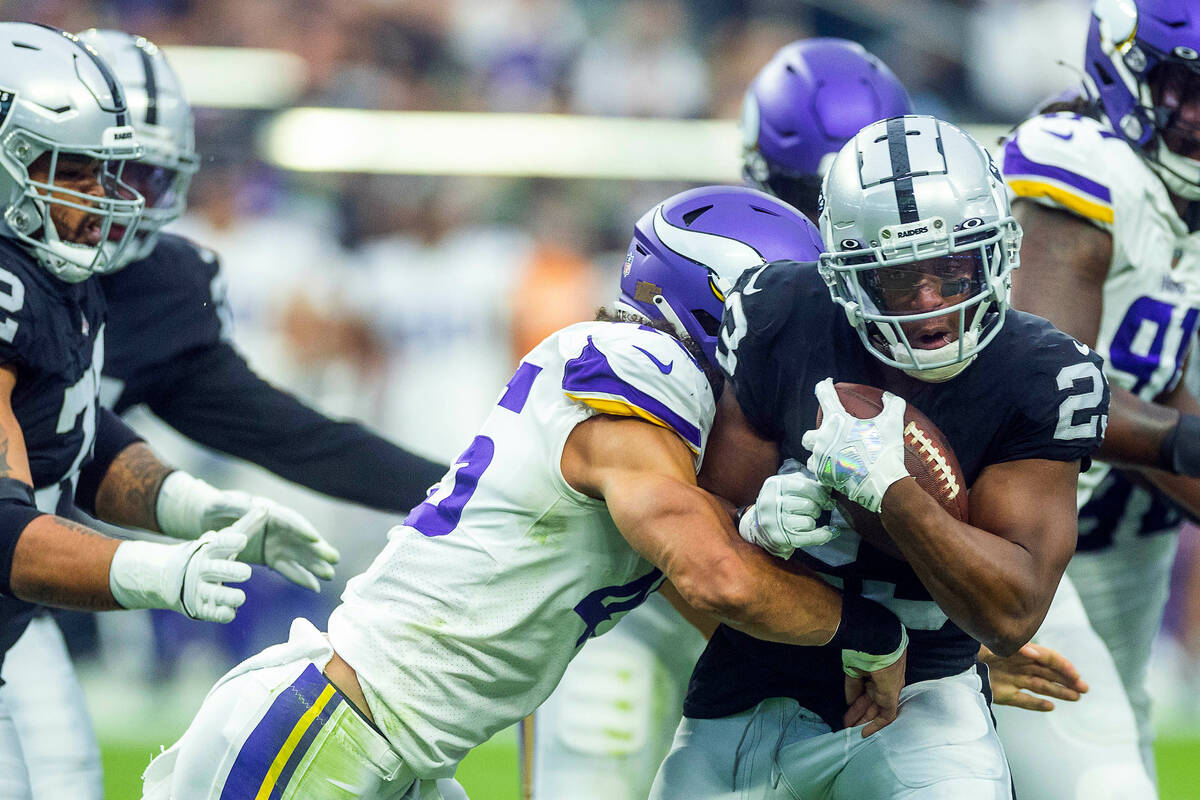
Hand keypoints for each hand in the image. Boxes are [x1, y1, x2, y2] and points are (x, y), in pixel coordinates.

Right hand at [109, 508, 259, 622]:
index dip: (229, 541)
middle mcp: (203, 569)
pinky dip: (222, 613)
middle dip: (231, 571)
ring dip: (228, 596)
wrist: (171, 577)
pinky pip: (212, 612)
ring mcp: (199, 589)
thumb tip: (266, 508)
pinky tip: (232, 612)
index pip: (218, 544)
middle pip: (217, 570)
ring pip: (214, 594)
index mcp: (209, 550)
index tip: (242, 540)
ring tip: (241, 597)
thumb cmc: (209, 555)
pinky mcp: (200, 607)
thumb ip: (246, 526)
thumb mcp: (223, 540)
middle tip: (247, 572)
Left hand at [156, 472, 338, 591]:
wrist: (207, 522)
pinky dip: (301, 577)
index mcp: (269, 512)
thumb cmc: (214, 508)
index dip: (303, 530)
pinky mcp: (271, 557)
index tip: (315, 539)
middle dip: (318, 549)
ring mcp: (277, 543)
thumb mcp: (221, 504)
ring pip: (300, 555)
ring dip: (315, 565)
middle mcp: (278, 527)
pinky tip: (315, 587)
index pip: (290, 520)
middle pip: (302, 538)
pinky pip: (289, 568)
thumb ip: (236, 504)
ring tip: (330, 576)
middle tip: (334, 559)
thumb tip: (260, 506)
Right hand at [739, 468, 838, 558]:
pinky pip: (808, 538)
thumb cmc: (779, 502)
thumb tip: (827, 487)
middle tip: (816, 509)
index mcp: (775, 485)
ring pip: (809, 522)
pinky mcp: (780, 538)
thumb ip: (805, 482)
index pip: (805, 486)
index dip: (820, 493)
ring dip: (813, 520)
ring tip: (808, 518)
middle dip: (818, 508)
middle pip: (808, 505)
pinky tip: (826, 532)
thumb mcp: (786, 485)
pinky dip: (821, 536)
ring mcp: (775, 522)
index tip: (826, 498)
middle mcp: (772, 503)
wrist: (759, 525)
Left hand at [802, 378, 908, 512]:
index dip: (824, 386)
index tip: (826, 383)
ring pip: (811, 454)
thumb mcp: (892, 423)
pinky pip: (818, 471)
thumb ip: (893, 405)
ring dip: (819, 453)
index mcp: (836, 421)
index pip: (824, 395)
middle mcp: (822, 439)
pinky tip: (836, 469)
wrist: (881, 484)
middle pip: (809, 433)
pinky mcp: (823, 476)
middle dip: (817, 433)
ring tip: (833, 454)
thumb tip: (888, 396)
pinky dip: (825, 469)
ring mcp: (821, 459)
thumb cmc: (884, 451)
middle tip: (831, 435)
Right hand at [844, 646, 906, 736]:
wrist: (876, 642)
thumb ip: (853, 687)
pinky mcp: (891, 696)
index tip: (846, 712)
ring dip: (864, 721)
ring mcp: (888, 690)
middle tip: (847, 726)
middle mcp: (883, 683)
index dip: (855, 704)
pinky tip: (864, 733)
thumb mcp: (853, 669)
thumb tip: (850, 702)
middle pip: (870, 703)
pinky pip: (886, 715)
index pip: (865, 692)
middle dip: (858, 715)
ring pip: (876, 711)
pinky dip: (876, 725)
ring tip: (851, 732)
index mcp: (875, 674)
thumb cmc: (863, 650)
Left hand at [979, 642, 1087, 711]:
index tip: (1077, 676)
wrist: (950, 661)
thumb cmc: (972, 648)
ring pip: (1040, 686)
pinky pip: (1023, 700)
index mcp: (1018, 651)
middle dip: (1067, 680)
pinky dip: (1036, 704)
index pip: (1048, 658)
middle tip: (1084, 689)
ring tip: (1076, 698)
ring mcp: (1011, 679)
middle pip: (1048, 672)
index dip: (1064, 667)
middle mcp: (1018, 665)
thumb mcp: (992, 643)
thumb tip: (1036, 653)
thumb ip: (1014, 648)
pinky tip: (1050, 707)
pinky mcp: (1002, 693)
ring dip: (1058, 692)